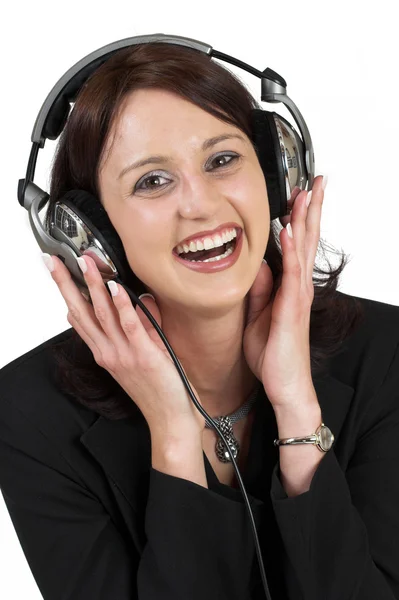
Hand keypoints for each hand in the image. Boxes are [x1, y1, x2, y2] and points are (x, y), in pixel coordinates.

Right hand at [45, 254, 204, 434]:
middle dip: (68, 285)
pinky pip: (130, 326)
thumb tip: (139, 300)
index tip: (60, 273)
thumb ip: (139, 327)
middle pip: (82, 313)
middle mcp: (108, 352)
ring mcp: (124, 354)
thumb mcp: (142, 354)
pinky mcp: (143, 355)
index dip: (68, 295)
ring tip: (86, 264)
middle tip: (56, 262)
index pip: (80, 319)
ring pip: (102, 315)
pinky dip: (121, 305)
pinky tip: (115, 288)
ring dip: (94, 286)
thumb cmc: (157, 390)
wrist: (169, 419)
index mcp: (105, 352)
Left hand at [243, 175, 325, 409]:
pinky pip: (292, 274)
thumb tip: (257, 265)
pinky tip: (291, 230)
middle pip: (308, 239)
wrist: (284, 385)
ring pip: (304, 249)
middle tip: (316, 181)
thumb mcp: (257, 315)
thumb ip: (258, 289)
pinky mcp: (292, 308)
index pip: (298, 245)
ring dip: (306, 219)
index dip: (300, 218)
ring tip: (308, 193)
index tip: (299, 193)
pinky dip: (293, 250)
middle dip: (312, 208)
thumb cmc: (273, 354)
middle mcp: (298, 287)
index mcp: (290, 287)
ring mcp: (298, 296)